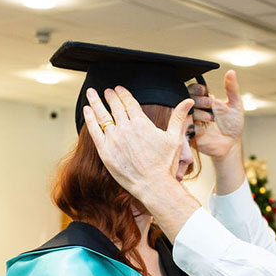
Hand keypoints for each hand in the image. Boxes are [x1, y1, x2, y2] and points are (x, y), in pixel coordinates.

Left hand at [82, 86, 192, 205]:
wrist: (154, 186)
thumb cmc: (166, 164)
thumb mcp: (175, 138)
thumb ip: (179, 117)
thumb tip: (189, 100)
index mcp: (142, 123)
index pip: (129, 102)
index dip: (123, 94)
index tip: (119, 89)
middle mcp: (126, 128)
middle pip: (115, 107)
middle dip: (110, 97)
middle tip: (107, 91)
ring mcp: (114, 140)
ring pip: (102, 115)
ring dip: (96, 102)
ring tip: (91, 93)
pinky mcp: (105, 152)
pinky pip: (94, 131)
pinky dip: (90, 118)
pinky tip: (87, 110)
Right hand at [188, 70, 243, 159]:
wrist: (231, 144)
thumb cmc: (233, 124)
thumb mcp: (235, 105)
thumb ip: (232, 89)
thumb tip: (231, 72)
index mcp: (204, 100)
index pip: (192, 89)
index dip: (197, 89)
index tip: (205, 91)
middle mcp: (195, 109)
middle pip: (187, 99)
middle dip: (198, 100)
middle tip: (210, 104)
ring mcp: (191, 121)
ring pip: (186, 113)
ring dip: (198, 113)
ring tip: (210, 118)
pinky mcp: (190, 134)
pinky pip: (187, 128)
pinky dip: (195, 127)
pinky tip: (205, 129)